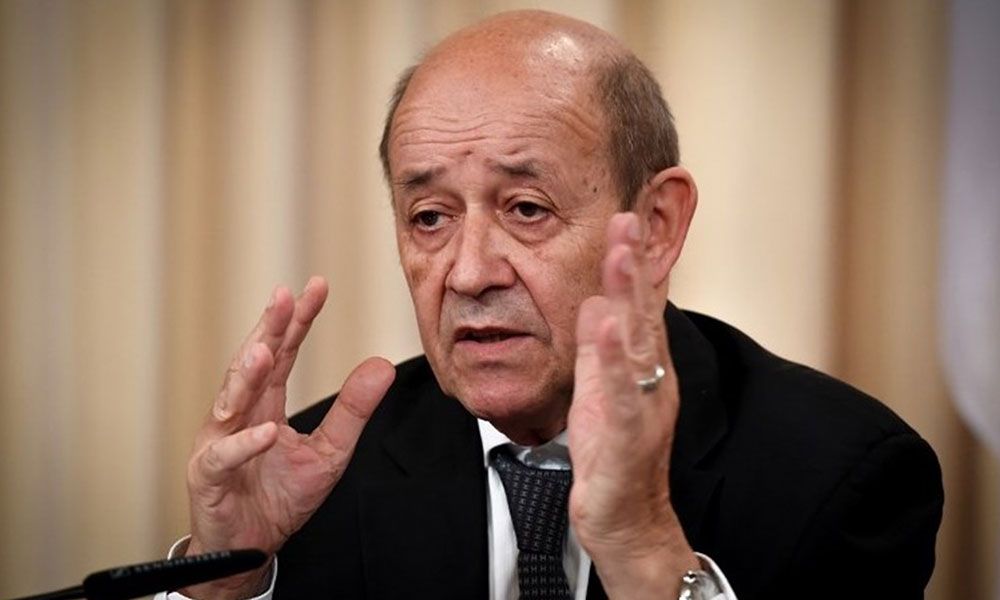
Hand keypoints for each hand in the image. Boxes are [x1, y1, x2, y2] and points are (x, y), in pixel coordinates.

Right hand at [182, 277, 394, 598]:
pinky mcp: (209, 474)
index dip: (298, 321)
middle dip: (268, 329)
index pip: (284, 353)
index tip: (316, 287)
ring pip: (231, 400)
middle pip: (253, 363)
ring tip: (266, 346)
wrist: (252, 546)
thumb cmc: (281, 497)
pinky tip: (266, 429)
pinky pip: (227, 455)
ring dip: (247, 374)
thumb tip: (382, 365)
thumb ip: (352, 409)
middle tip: (284, 296)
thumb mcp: (330, 451)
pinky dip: (246, 442)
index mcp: (265, 403)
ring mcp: (219, 441)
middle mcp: (238, 414)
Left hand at [568, 213, 696, 597]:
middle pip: (644, 310)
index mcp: (642, 364)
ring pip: (639, 340)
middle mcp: (651, 376)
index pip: (640, 303)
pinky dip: (616, 356)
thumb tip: (593, 301)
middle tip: (627, 214)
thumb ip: (599, 346)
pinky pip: (624, 390)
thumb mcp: (601, 389)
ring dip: (630, 293)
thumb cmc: (612, 453)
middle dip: (634, 261)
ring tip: (621, 251)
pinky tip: (606, 325)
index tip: (624, 215)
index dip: (633, 261)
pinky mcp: (631, 432)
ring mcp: (645, 402)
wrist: (626, 519)